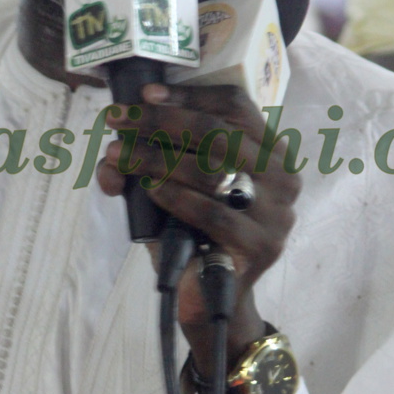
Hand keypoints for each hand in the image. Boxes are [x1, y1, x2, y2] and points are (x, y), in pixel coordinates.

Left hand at [97, 83, 299, 387]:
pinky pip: (214, 213)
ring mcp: (278, 214)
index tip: (146, 95)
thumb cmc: (191, 232)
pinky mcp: (263, 247)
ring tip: (119, 156)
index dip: (190, 96)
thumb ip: (147, 162)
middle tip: (118, 120)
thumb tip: (110, 158)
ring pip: (214, 170)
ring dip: (158, 158)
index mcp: (270, 151)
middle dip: (161, 122)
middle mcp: (283, 177)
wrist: (210, 298)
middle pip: (220, 132)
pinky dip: (176, 196)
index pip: (237, 106)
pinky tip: (149, 189)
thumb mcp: (171, 186)